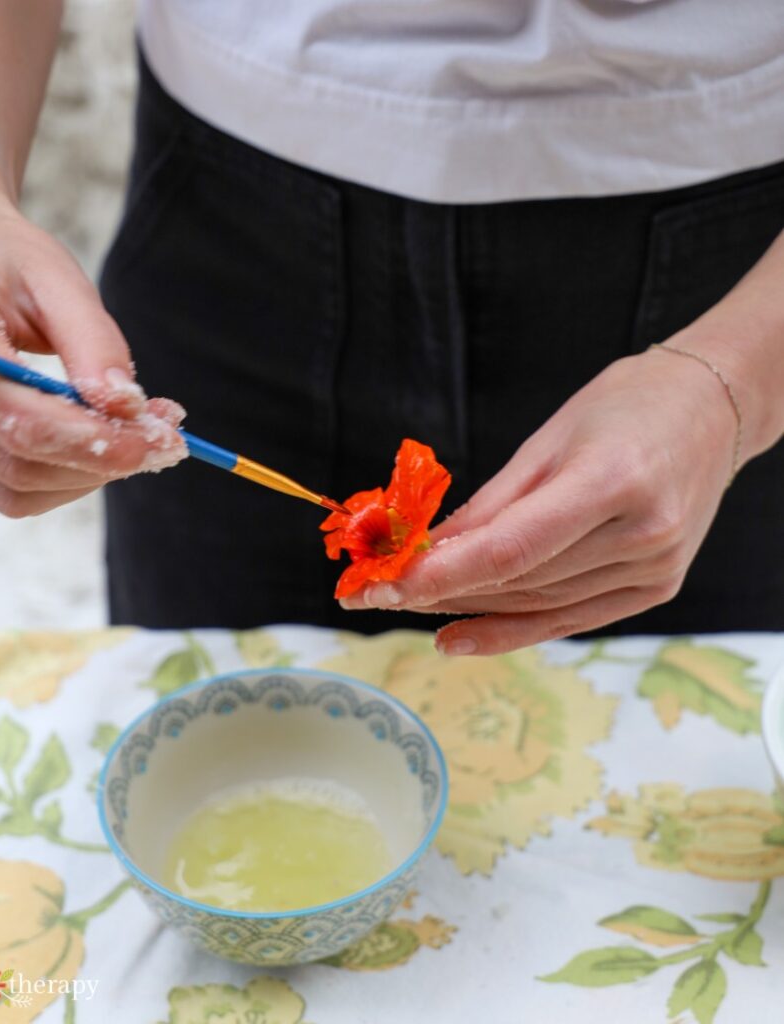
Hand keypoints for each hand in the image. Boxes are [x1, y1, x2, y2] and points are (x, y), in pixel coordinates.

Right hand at [0, 204, 185, 516]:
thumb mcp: (61, 280)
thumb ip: (96, 344)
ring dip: (88, 476)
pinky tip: (101, 448)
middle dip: (101, 462)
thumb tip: (127, 411)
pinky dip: (65, 479)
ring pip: (13, 488)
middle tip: (163, 442)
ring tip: (137, 438)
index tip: (158, 441)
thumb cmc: (9, 261)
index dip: (91, 439)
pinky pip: (7, 490)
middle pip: (14, 460)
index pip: (13, 412)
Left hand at [340, 351, 736, 653]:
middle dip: (436, 589)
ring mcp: (655, 570)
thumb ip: (491, 504)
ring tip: (407, 604)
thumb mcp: (547, 439)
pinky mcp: (656, 589)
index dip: (435, 575)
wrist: (714, 408)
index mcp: (614, 481)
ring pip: (536, 607)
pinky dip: (510, 630)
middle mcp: (642, 535)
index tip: (377, 585)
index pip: (507, 550)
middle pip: (517, 583)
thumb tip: (431, 550)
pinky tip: (459, 637)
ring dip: (466, 608)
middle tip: (375, 588)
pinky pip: (568, 619)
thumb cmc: (627, 404)